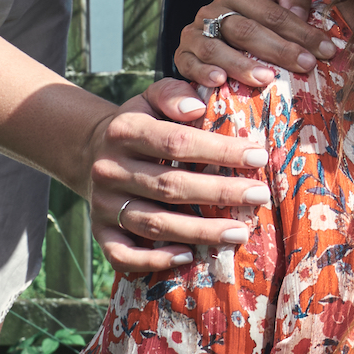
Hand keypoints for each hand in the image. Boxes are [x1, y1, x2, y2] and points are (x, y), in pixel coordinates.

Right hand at [84, 94, 271, 273]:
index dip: (220, 151)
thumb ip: (174, 94)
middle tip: (260, 196)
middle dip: (220, 193)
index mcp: (125, 131)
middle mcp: (109, 169)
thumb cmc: (143, 122)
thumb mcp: (152, 97)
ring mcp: (103, 204)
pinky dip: (155, 260)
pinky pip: (123, 254)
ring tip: (240, 232)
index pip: (178, 142)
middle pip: (170, 186)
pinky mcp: (100, 231)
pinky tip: (189, 257)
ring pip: (154, 224)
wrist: (93, 151)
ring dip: (200, 232)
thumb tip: (198, 107)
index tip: (259, 156)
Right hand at [173, 0, 335, 87]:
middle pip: (246, 30)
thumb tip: (299, 11)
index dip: (302, 32)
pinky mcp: (182, 54)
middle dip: (279, 50)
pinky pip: (188, 64)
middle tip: (305, 66)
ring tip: (266, 78)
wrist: (221, 29)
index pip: (274, 13)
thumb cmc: (260, 15)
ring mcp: (194, 32)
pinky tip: (220, 82)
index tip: (327, 50)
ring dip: (242, 65)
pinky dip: (202, 73)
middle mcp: (212, 9)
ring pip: (216, 48)